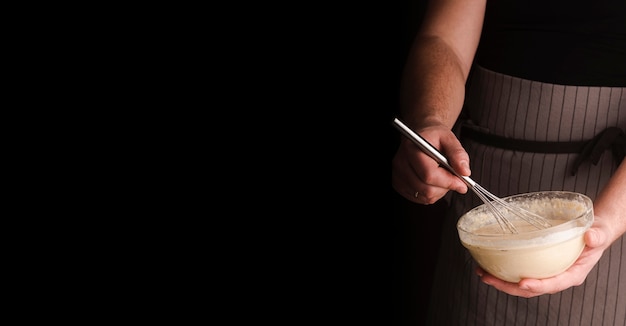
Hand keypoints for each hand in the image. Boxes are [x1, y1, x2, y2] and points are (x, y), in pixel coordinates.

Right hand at [391, 125, 470, 203]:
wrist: (420, 137)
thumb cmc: (433, 137)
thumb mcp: (449, 138)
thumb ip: (458, 154)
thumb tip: (464, 171)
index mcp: (412, 149)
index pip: (429, 175)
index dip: (448, 182)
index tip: (462, 183)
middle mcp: (401, 163)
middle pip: (426, 189)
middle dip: (445, 187)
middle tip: (454, 178)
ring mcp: (398, 175)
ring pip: (425, 196)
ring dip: (439, 191)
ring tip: (442, 176)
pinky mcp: (399, 185)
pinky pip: (420, 198)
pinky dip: (431, 194)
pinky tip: (434, 181)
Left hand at [476, 218, 611, 296]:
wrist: (591, 232)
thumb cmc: (595, 234)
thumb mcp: (599, 234)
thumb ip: (596, 236)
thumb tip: (590, 236)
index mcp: (572, 274)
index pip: (553, 284)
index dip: (538, 285)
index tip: (523, 283)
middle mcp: (556, 276)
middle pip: (531, 288)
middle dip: (508, 286)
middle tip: (489, 278)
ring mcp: (545, 272)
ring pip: (521, 284)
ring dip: (500, 281)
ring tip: (482, 273)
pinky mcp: (537, 266)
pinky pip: (519, 272)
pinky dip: (503, 270)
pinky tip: (489, 264)